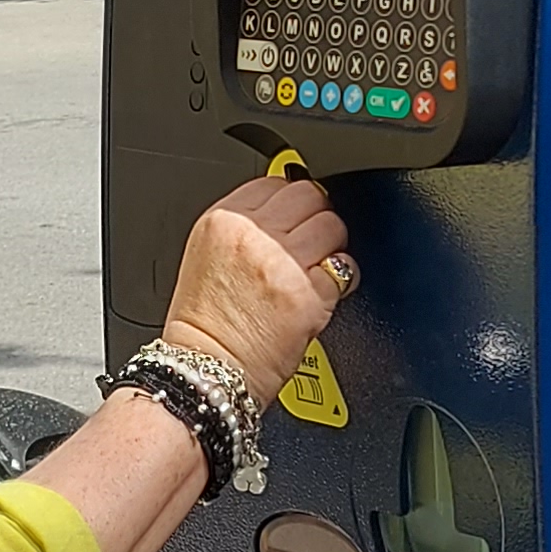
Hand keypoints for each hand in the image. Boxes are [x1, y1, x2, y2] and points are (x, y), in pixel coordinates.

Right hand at [160, 172, 348, 403]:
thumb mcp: (206, 254)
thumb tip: (281, 211)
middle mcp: (253, 236)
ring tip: (317, 267)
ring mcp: (282, 264)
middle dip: (315, 216)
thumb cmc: (204, 323)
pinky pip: (345, 269)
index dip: (291, 201)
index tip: (294, 217)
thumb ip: (243, 226)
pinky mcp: (309, 296)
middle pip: (309, 196)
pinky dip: (342, 280)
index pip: (277, 182)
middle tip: (309, 241)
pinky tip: (324, 292)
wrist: (207, 369)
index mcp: (223, 220)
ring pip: (332, 226)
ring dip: (332, 245)